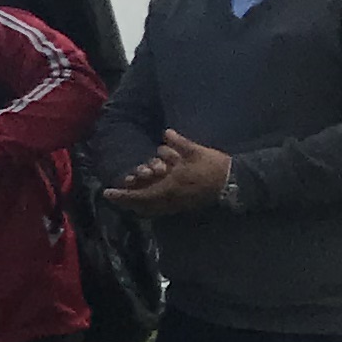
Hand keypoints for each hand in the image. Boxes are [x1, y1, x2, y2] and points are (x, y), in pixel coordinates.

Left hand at [103, 131, 236, 214]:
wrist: (234, 183)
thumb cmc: (214, 166)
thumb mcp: (195, 151)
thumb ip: (178, 142)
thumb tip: (166, 132)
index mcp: (170, 187)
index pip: (140, 195)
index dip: (122, 195)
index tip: (107, 192)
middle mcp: (171, 200)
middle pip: (141, 206)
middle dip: (127, 200)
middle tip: (115, 194)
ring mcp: (178, 205)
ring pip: (151, 209)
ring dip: (137, 202)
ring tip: (128, 195)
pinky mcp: (184, 206)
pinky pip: (161, 209)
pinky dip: (149, 204)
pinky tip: (147, 197)